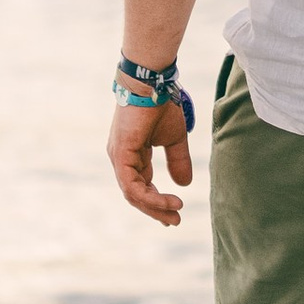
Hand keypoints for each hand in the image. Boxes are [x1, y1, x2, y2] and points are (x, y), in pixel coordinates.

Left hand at [109, 94, 195, 223]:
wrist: (152, 82)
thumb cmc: (161, 104)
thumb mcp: (174, 138)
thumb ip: (177, 160)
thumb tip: (184, 184)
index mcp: (132, 155)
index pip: (141, 186)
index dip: (157, 201)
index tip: (175, 211)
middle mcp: (122, 159)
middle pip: (135, 194)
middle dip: (156, 209)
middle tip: (175, 221)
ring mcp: (119, 157)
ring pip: (133, 194)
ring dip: (155, 206)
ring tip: (175, 213)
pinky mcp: (120, 155)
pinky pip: (132, 186)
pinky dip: (151, 197)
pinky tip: (169, 201)